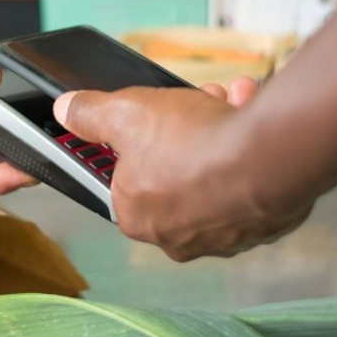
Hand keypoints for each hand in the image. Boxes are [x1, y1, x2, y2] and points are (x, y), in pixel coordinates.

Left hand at [53, 78, 312, 259]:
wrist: (269, 157)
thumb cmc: (193, 144)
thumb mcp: (126, 114)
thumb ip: (90, 114)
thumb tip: (68, 110)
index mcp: (137, 216)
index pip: (126, 179)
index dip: (139, 141)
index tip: (152, 119)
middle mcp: (178, 236)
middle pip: (174, 170)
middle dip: (186, 129)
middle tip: (196, 102)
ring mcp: (223, 234)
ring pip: (216, 171)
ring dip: (219, 128)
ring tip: (229, 100)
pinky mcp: (262, 225)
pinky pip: (250, 179)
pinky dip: (249, 148)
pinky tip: (251, 117)